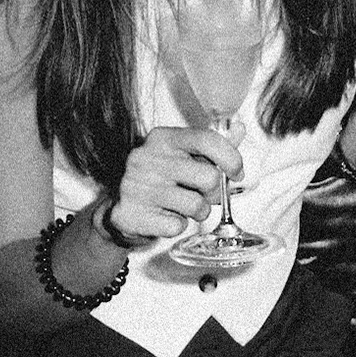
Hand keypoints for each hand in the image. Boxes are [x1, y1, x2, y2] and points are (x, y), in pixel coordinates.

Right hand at [107, 125, 243, 241]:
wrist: (116, 203)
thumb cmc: (158, 178)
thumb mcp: (182, 155)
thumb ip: (211, 146)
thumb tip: (239, 129)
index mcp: (162, 138)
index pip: (207, 140)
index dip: (231, 158)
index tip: (236, 173)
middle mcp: (147, 158)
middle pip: (209, 178)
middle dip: (214, 192)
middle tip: (203, 194)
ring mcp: (136, 187)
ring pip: (197, 206)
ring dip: (199, 212)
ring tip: (184, 207)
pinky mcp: (130, 214)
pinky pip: (176, 227)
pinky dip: (177, 226)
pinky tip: (166, 216)